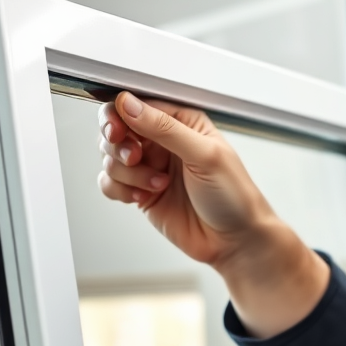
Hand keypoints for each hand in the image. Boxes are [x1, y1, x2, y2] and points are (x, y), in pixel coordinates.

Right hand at [98, 92, 275, 268]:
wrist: (235, 241)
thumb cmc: (234, 197)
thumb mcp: (205, 155)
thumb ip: (165, 128)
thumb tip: (129, 105)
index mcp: (182, 122)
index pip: (138, 104)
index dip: (120, 113)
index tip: (117, 130)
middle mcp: (163, 141)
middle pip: (116, 128)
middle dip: (118, 144)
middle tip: (134, 158)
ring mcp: (150, 167)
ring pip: (111, 157)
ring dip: (127, 172)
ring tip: (157, 184)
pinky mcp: (141, 192)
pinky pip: (110, 183)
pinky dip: (119, 190)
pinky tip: (142, 196)